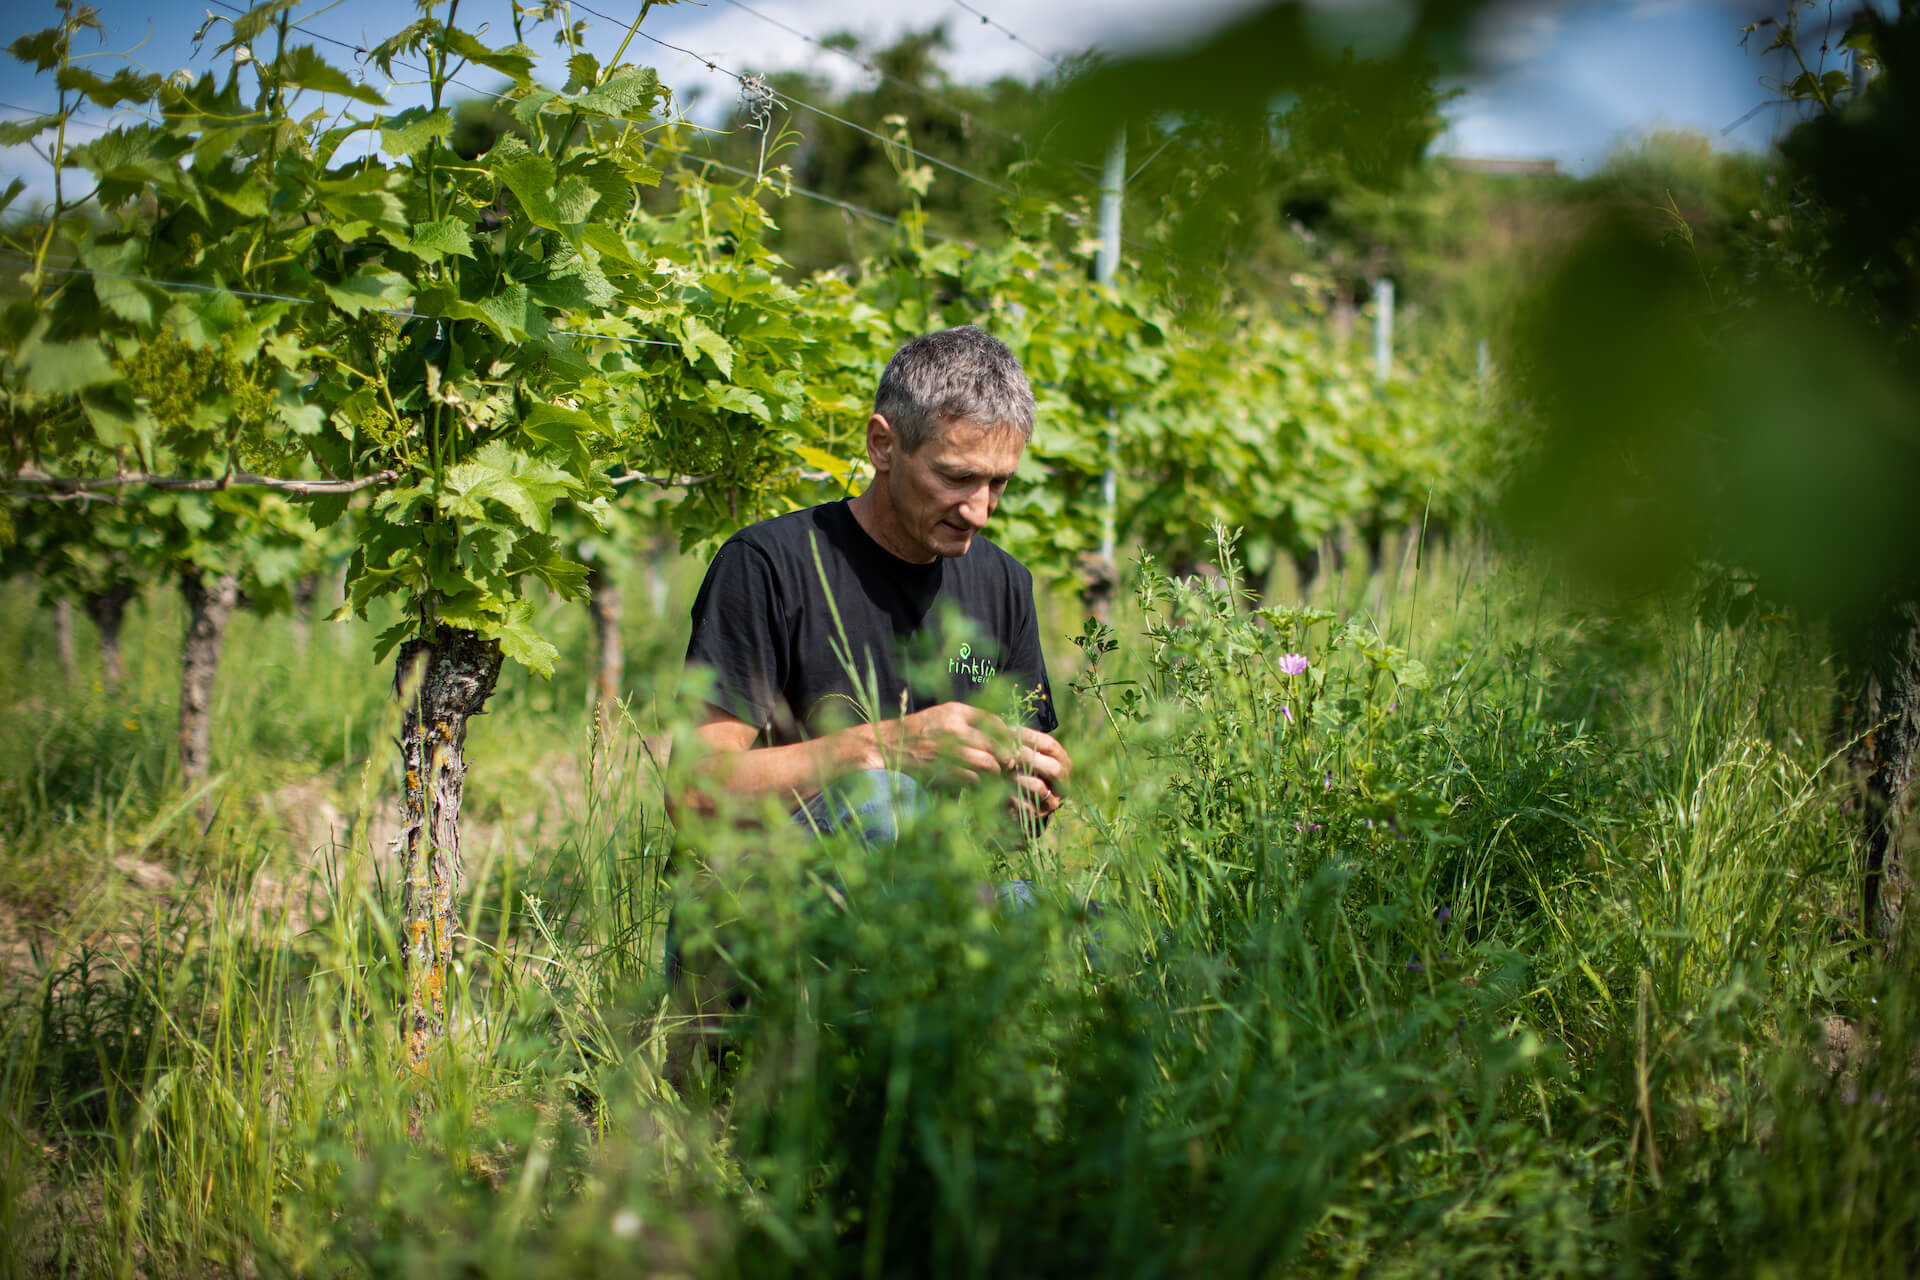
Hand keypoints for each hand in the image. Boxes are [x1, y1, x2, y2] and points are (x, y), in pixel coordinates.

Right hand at [876, 701, 1014, 783]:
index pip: (994, 721)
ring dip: (995, 772)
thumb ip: (968, 720)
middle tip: (1009, 764)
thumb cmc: (919, 730)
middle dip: (1006, 757)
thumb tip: (1000, 733)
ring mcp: (948, 750)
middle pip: (994, 744)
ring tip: (995, 774)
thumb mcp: (942, 715)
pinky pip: (972, 778)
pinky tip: (978, 783)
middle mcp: (954, 728)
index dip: (1007, 736)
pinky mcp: (942, 770)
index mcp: (956, 711)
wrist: (888, 744)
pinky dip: (979, 783)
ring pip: (987, 763)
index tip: (1011, 745)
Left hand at [1009, 726, 1070, 826]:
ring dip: (1017, 777)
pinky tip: (999, 789)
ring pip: (1038, 787)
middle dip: (1027, 758)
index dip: (1029, 736)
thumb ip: (1019, 744)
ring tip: (1002, 771)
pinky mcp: (1037, 818)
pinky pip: (1024, 806)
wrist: (1011, 808)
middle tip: (1007, 753)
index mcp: (1062, 763)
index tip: (1008, 731)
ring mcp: (1051, 803)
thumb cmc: (1016, 772)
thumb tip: (1006, 729)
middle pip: (1053, 768)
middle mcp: (1062, 784)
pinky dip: (1010, 795)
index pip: (1051, 745)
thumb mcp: (1021, 756)